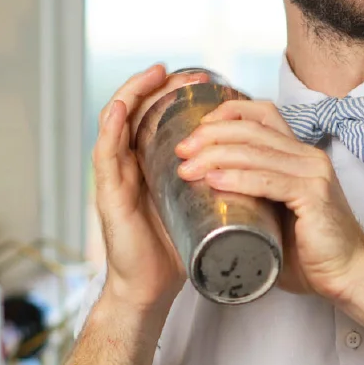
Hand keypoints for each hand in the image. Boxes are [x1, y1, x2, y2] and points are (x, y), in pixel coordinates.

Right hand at [92, 66, 202, 313]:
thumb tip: (259, 169)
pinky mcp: (107, 195)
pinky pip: (104, 154)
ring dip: (134, 94)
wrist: (152, 290)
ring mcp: (116, 177)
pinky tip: (119, 110)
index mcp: (150, 165)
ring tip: (157, 75)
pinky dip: (109, 128)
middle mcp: (129, 164)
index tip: (206, 81)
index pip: (158, 117)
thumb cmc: (177, 251)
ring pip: (116, 122)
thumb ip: (218, 186)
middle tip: (190, 74)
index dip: (177, 95)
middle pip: (138, 111)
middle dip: (161, 86)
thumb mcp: (200, 208)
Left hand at [174, 100, 363, 301]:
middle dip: (210, 134)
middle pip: (252, 127)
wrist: (349, 274)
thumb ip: (252, 202)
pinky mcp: (313, 195)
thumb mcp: (277, 217)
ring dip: (214, 156)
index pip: (262, 115)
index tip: (196, 133)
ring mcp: (313, 173)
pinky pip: (267, 180)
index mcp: (300, 156)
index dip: (226, 114)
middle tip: (182, 151)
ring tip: (187, 168)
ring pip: (255, 151)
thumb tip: (209, 202)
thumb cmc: (313, 252)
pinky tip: (213, 181)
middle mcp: (308, 157)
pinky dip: (236, 178)